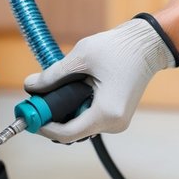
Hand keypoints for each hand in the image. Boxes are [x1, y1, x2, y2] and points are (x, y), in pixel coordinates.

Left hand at [24, 17, 178, 143]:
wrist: (148, 45)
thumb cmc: (120, 49)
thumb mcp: (81, 57)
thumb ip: (53, 75)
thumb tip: (30, 86)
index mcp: (106, 113)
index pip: (67, 133)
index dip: (45, 127)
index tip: (30, 116)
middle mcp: (114, 124)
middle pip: (73, 131)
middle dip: (53, 118)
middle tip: (37, 101)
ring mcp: (117, 122)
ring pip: (80, 126)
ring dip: (64, 112)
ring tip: (53, 92)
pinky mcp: (116, 115)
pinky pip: (90, 119)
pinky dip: (76, 109)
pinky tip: (69, 92)